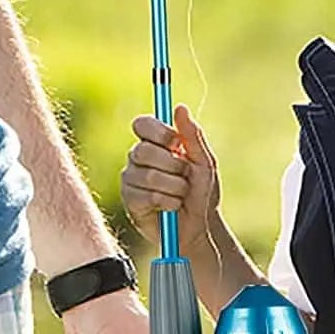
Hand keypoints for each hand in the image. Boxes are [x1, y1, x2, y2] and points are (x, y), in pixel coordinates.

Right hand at [121, 104, 220, 253]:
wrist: (200, 226)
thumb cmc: (201, 191)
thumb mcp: (204, 161)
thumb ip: (192, 135)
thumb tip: (180, 107)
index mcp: (155, 142)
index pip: (141, 124)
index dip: (158, 131)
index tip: (176, 143)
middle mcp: (138, 157)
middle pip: (144, 150)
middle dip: (173, 165)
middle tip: (185, 175)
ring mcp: (131, 178)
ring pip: (148, 175)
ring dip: (175, 187)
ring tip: (181, 195)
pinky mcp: (130, 200)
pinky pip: (146, 195)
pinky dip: (168, 201)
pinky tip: (172, 207)